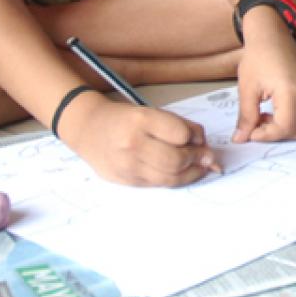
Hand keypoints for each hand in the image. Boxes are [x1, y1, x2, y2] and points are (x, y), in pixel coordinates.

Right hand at [58, 93, 217, 186]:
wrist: (88, 129)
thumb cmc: (124, 118)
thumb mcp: (150, 111)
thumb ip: (178, 125)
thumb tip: (204, 144)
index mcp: (140, 120)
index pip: (180, 134)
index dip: (196, 137)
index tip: (200, 138)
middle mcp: (133, 144)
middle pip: (177, 160)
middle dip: (197, 159)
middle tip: (207, 156)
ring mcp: (128, 166)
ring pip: (170, 177)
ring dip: (192, 173)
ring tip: (200, 167)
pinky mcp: (126, 181)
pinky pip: (159, 185)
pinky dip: (176, 180)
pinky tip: (183, 173)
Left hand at [233, 9, 295, 142]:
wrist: (271, 33)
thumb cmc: (258, 55)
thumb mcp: (247, 88)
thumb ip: (246, 117)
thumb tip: (241, 138)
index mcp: (291, 91)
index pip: (285, 128)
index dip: (267, 136)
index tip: (251, 133)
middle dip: (276, 133)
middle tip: (257, 125)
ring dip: (286, 128)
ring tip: (266, 116)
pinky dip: (295, 119)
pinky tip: (277, 110)